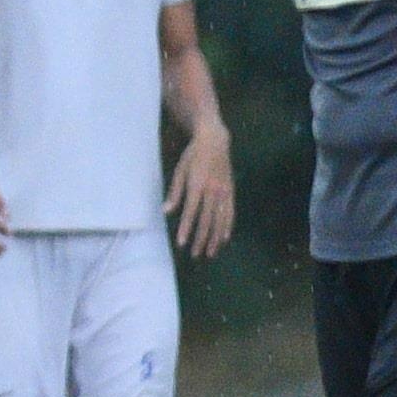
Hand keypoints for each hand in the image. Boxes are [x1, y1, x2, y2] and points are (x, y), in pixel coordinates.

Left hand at [164, 127, 235, 258]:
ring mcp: (224, 192)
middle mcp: (213, 191)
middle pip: (207, 220)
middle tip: (195, 254)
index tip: (181, 243)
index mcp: (197, 185)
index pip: (191, 211)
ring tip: (210, 252)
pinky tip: (224, 238)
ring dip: (215, 238)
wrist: (215, 141)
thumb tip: (166, 211)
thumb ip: (174, 192)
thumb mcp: (179, 170)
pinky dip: (227, 226)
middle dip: (201, 239)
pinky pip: (230, 212)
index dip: (186, 228)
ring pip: (220, 219)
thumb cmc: (193, 156)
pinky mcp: (231, 192)